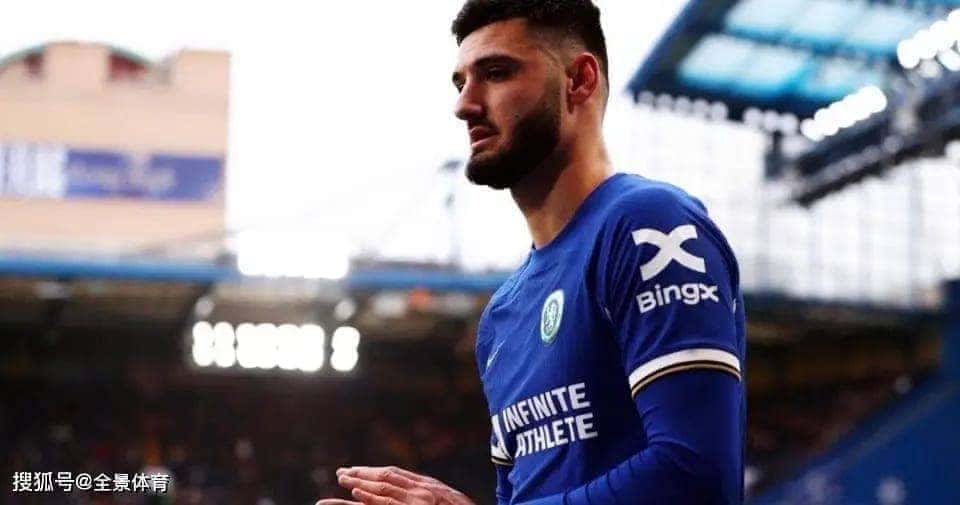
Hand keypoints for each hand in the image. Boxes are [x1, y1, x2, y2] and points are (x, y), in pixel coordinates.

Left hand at [315, 466, 475, 504]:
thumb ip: (431, 494)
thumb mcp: (448, 500)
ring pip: (383, 486)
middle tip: (342, 472)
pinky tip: (356, 492)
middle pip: (386, 475)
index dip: (374, 472)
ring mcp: (418, 499)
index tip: (358, 471)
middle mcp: (421, 488)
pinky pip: (388, 502)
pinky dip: (371, 496)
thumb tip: (422, 494)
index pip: (395, 474)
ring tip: (342, 478)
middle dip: (362, 473)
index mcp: (427, 485)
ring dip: (360, 481)